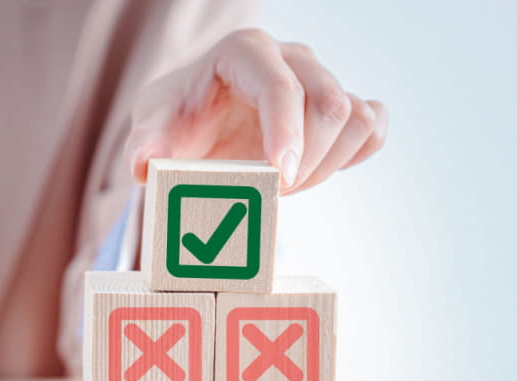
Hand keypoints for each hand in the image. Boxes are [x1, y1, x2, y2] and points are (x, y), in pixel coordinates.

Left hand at [126, 28, 387, 192]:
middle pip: (329, 105)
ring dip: (325, 165)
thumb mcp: (152, 129)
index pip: (280, 86)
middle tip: (268, 193)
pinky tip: (313, 173)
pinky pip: (372, 127)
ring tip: (281, 185)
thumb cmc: (175, 122)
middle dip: (305, 161)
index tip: (278, 178)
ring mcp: (320, 77)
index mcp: (243, 51)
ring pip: (355, 119)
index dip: (286, 133)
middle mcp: (290, 56)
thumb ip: (144, 145)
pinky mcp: (340, 103)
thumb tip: (143, 164)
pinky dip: (351, 157)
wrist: (194, 124)